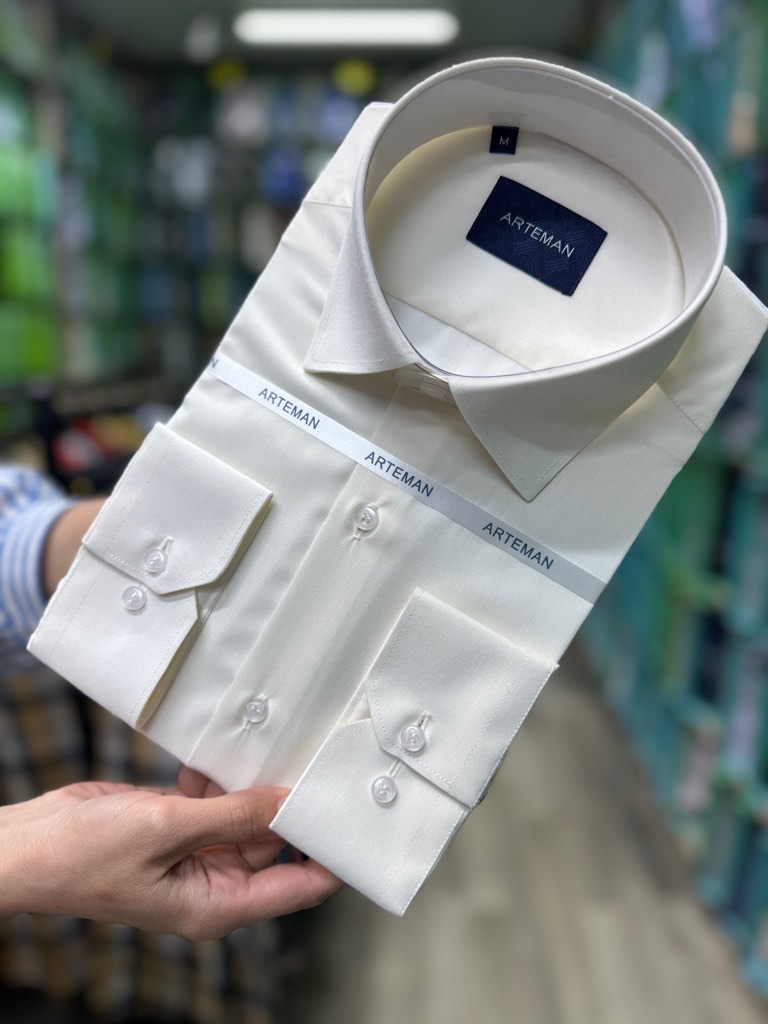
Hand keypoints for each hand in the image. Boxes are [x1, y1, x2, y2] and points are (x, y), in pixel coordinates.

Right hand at [0, 766, 339, 938]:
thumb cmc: (83, 858)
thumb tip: (287, 801)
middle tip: (319, 760)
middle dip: (291, 804)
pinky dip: (218, 775)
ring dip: (253, 783)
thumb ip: (232, 815)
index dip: (333, 858)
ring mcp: (195, 851)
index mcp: (218, 903)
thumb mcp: (167, 830)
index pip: (299, 887)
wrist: (28, 845)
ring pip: (247, 814)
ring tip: (273, 745)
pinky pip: (216, 798)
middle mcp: (214, 880)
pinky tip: (221, 752)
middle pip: (276, 842)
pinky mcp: (178, 825)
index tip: (359, 821)